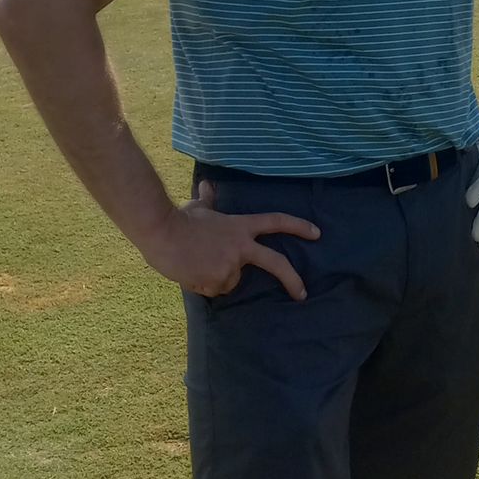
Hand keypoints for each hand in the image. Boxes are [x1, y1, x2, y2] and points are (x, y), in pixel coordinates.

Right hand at [140, 180, 319, 300]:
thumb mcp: (198, 208)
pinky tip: (190, 271)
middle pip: (275, 263)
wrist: (161, 231)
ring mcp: (231, 265)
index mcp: (240, 227)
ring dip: (215, 278)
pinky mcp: (218, 280)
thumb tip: (206, 185)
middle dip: (293, 279)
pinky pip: (213, 290)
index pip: (275, 222)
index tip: (317, 233)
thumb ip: (208, 200)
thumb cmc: (179, 219)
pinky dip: (202, 285)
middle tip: (303, 294)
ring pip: (230, 282)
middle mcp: (241, 247)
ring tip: (196, 263)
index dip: (297, 226)